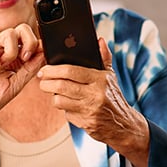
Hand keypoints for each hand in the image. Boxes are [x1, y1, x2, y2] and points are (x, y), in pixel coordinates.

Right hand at [0, 24, 44, 122]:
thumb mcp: (17, 83)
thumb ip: (31, 68)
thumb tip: (45, 53)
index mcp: (13, 55)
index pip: (29, 38)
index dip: (38, 45)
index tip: (41, 56)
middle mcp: (1, 48)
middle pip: (22, 28)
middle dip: (29, 43)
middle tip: (25, 59)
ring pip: (9, 34)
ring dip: (12, 52)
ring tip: (5, 68)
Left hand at [37, 38, 149, 166]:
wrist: (124, 125)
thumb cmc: (114, 98)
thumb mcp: (110, 76)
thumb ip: (104, 57)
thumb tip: (100, 40)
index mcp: (100, 79)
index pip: (71, 71)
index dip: (53, 70)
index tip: (44, 70)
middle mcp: (95, 94)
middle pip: (61, 86)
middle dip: (46, 83)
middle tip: (42, 81)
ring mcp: (90, 110)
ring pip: (60, 101)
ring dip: (54, 97)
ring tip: (55, 93)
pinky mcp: (85, 123)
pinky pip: (66, 114)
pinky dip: (65, 109)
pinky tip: (70, 105)